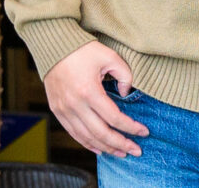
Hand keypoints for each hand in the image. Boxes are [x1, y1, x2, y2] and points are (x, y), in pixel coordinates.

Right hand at [43, 40, 149, 156]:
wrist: (54, 46)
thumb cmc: (83, 49)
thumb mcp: (109, 56)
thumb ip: (124, 75)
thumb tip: (126, 95)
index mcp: (89, 91)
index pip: (114, 117)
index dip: (131, 127)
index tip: (144, 132)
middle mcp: (75, 104)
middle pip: (101, 133)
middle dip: (121, 144)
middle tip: (136, 150)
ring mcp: (64, 110)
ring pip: (87, 138)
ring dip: (106, 148)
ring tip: (121, 152)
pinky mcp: (58, 111)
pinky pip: (73, 134)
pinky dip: (88, 143)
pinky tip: (100, 148)